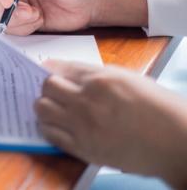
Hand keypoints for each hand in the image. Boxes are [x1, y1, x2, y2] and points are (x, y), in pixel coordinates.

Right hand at [0, 0, 146, 34]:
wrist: (91, 3)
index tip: (10, 1)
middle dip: (2, 8)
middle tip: (28, 12)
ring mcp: (15, 5)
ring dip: (14, 20)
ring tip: (37, 16)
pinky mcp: (21, 22)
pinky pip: (9, 28)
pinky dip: (22, 28)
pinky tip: (39, 21)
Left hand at [36, 60, 186, 187]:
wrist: (176, 142)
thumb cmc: (159, 109)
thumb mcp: (129, 79)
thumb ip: (97, 74)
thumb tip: (68, 70)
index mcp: (101, 80)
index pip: (62, 68)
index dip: (52, 69)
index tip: (47, 70)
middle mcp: (87, 100)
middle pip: (48, 86)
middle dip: (48, 86)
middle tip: (54, 91)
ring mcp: (83, 125)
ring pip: (42, 108)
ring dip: (44, 106)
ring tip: (53, 109)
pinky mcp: (83, 148)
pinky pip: (51, 134)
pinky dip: (48, 128)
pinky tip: (56, 126)